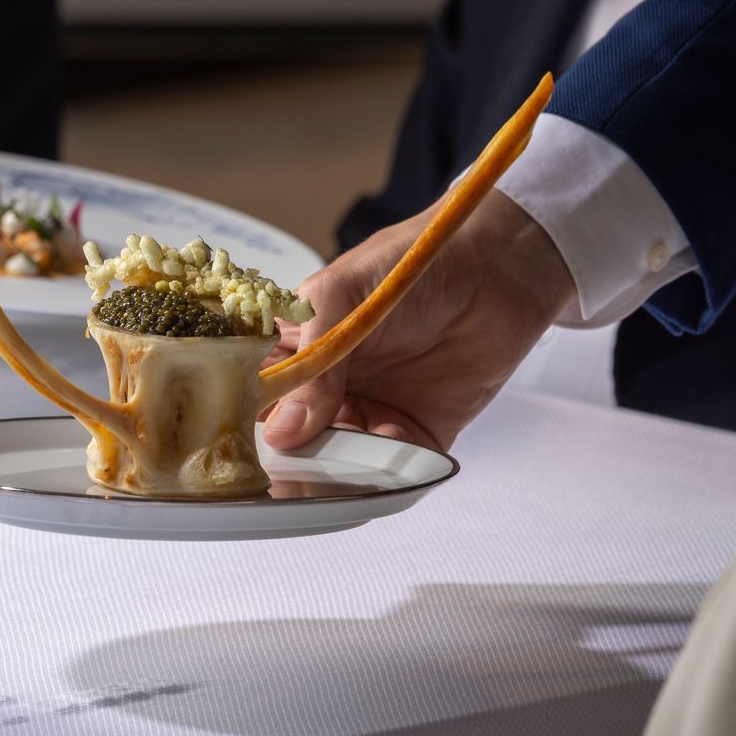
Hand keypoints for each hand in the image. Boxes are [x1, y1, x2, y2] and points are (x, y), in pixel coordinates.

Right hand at [262, 191, 576, 451]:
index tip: (236, 442)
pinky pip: (391, 464)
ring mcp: (370, 407)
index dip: (242, 416)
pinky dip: (384, 465)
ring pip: (336, 456)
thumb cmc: (414, 262)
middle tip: (283, 473)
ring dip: (334, 465)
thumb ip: (313, 359)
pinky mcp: (415, 430)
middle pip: (291, 435)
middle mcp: (328, 383)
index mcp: (299, 345)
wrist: (499, 267)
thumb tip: (283, 430)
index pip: (256, 389)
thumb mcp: (344, 294)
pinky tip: (388, 442)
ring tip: (337, 461)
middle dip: (287, 457)